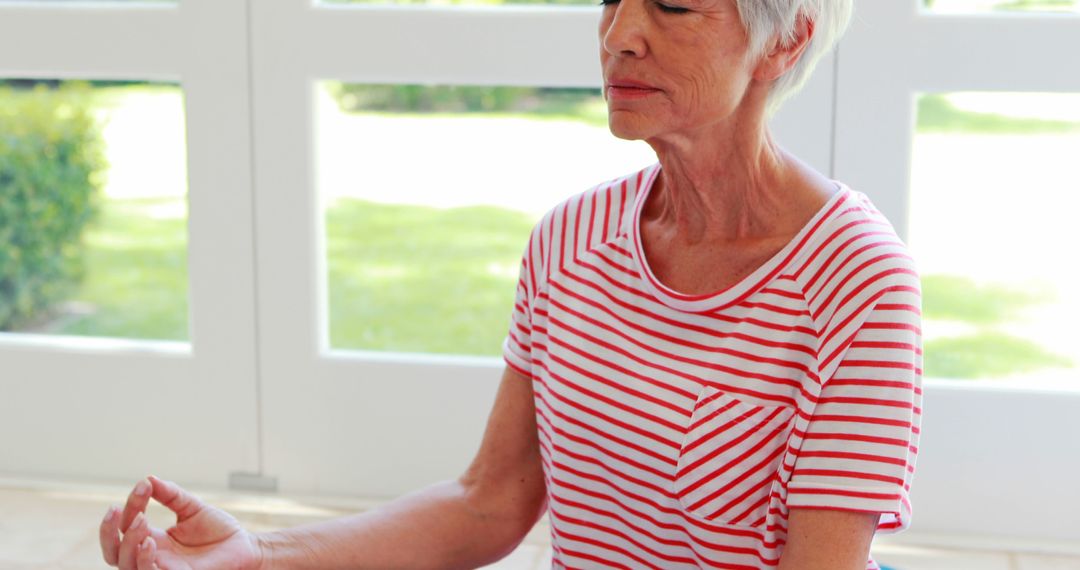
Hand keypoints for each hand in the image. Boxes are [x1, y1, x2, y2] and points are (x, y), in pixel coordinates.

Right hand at [99, 475, 263, 569]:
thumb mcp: (192, 508)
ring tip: (141, 520)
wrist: (246, 546)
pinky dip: (144, 561)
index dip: (130, 505)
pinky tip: (150, 542)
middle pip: (113, 553)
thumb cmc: (218, 531)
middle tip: (117, 509)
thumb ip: (171, 495)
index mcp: (153, 540)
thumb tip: (149, 478)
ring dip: (128, 543)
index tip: (144, 485)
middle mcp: (153, 557)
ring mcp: (164, 569)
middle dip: (108, 532)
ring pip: (127, 566)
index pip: (126, 526)